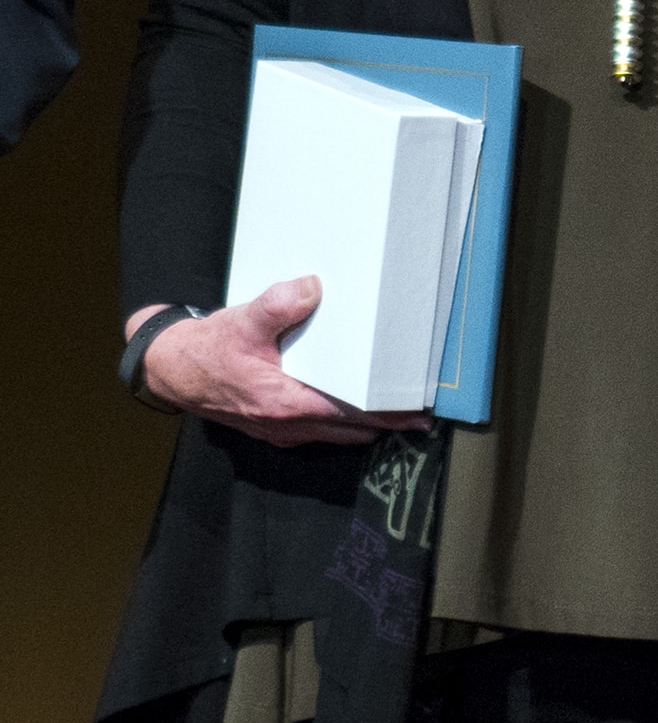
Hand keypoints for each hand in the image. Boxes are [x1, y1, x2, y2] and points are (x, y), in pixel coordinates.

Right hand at [132, 284, 432, 447]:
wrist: (172, 369)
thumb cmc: (208, 348)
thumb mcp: (242, 321)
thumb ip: (277, 306)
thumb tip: (311, 288)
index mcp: (285, 403)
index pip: (351, 415)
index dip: (387, 416)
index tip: (418, 415)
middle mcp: (287, 425)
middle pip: (352, 430)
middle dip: (386, 423)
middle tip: (421, 412)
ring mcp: (281, 430)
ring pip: (337, 434)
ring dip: (366, 425)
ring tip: (399, 411)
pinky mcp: (275, 427)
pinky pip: (320, 431)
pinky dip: (343, 424)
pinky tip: (359, 409)